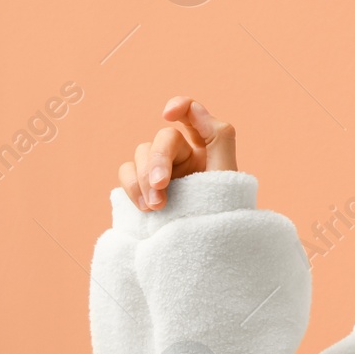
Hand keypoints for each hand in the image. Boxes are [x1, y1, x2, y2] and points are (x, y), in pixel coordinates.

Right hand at [118, 96, 238, 211]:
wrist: (207, 247)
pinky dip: (131, 187)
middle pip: (162, 139)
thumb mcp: (229, 175)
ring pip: (140, 154)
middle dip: (157, 162)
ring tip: (157, 207)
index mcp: (205, 147)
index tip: (168, 114)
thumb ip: (218, 137)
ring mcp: (159, 169)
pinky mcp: (141, 185)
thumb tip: (194, 107)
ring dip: (143, 179)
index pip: (192, 114)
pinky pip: (125, 172)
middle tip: (161, 188)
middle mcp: (181, 153)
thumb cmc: (224, 212)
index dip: (181, 106)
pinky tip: (145, 208)